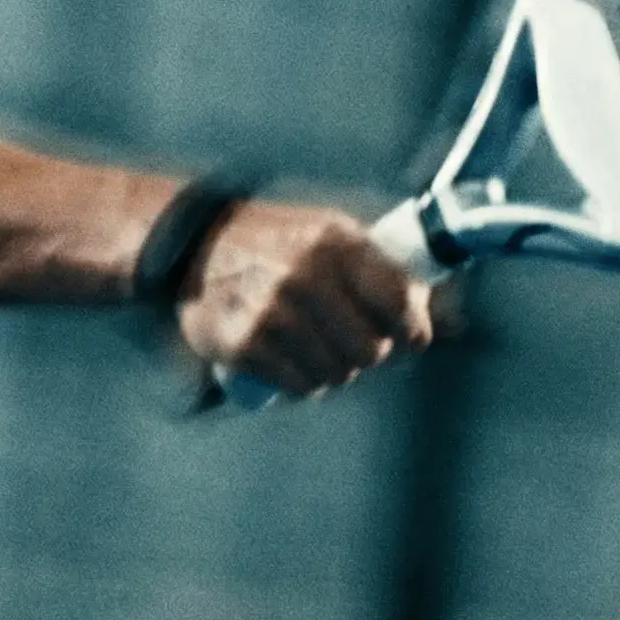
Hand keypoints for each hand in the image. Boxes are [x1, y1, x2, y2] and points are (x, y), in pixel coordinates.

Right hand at [173, 202, 436, 397]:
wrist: (192, 245)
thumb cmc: (275, 242)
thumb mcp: (329, 232)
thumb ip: (377, 267)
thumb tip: (426, 311)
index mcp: (336, 243)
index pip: (399, 306)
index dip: (410, 330)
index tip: (404, 336)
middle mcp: (305, 275)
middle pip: (372, 351)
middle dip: (366, 353)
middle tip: (348, 341)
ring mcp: (272, 312)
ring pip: (337, 374)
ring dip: (333, 369)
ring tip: (313, 346)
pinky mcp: (245, 344)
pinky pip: (300, 386)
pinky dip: (301, 381)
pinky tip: (289, 359)